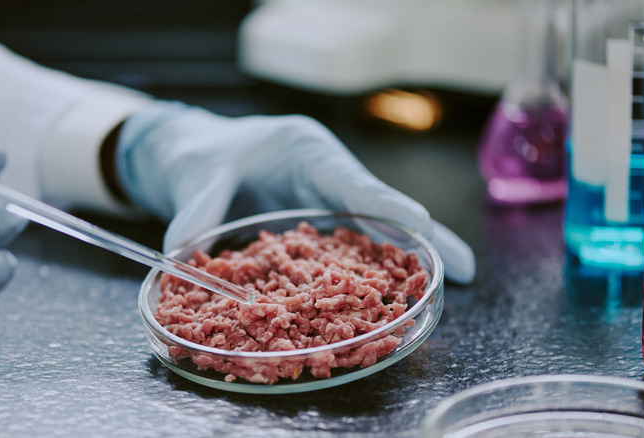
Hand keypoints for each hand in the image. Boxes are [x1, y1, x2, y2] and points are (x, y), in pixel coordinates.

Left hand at [114, 102, 474, 283]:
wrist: (200, 152)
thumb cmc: (203, 153)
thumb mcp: (195, 173)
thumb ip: (195, 209)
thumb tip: (181, 254)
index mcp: (302, 150)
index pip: (348, 179)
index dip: (383, 204)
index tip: (417, 223)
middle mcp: (325, 173)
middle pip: (379, 206)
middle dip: (422, 235)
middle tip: (463, 267)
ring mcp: (327, 197)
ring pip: (375, 227)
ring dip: (411, 254)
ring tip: (454, 283)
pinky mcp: (321, 219)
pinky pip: (355, 243)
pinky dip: (378, 264)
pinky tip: (398, 290)